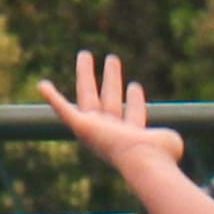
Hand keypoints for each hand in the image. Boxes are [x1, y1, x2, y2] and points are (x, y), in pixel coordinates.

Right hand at [34, 50, 185, 172]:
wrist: (143, 160)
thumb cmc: (160, 155)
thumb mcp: (169, 143)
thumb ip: (169, 140)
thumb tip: (172, 142)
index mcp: (133, 137)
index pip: (133, 115)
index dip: (136, 101)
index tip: (136, 86)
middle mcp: (113, 133)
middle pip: (111, 101)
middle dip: (112, 80)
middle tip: (112, 58)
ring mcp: (96, 129)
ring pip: (89, 95)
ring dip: (87, 74)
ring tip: (86, 53)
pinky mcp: (81, 126)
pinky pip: (63, 110)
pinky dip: (52, 97)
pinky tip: (42, 84)